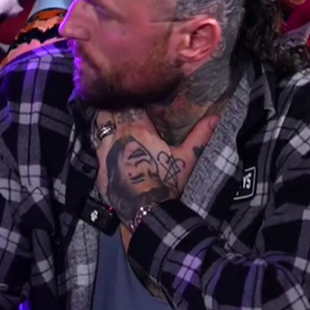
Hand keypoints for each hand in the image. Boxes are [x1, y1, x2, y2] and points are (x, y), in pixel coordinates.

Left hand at [92, 109, 188, 249]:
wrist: (145, 209)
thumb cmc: (166, 182)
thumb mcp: (186, 158)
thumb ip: (200, 135)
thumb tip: (216, 118)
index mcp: (139, 129)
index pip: (131, 105)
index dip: (132, 101)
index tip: (134, 100)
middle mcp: (118, 135)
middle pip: (112, 112)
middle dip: (116, 109)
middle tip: (121, 107)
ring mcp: (104, 150)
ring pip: (100, 125)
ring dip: (105, 121)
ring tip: (110, 121)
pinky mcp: (98, 165)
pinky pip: (94, 146)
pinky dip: (98, 141)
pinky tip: (103, 142)